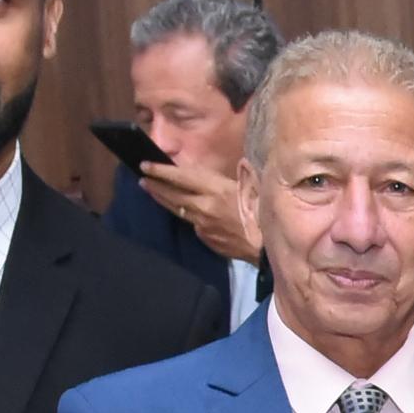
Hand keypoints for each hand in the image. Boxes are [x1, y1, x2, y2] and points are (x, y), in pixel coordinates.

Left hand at [141, 156, 260, 265]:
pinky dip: (187, 216)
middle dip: (155, 185)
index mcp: (216, 189)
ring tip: (152, 192)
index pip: (180, 177)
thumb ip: (242, 175)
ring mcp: (203, 225)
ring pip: (178, 210)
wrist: (271, 247)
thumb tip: (241, 165)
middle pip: (173, 195)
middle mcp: (204, 206)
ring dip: (164, 200)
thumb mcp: (256, 186)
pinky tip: (185, 213)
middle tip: (142, 179)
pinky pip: (194, 225)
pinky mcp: (207, 239)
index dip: (161, 170)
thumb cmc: (267, 212)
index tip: (145, 165)